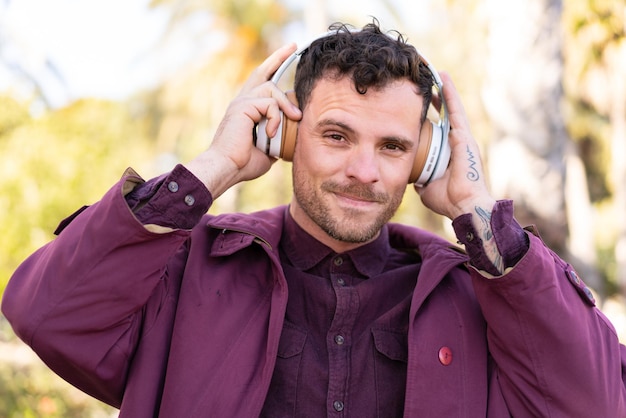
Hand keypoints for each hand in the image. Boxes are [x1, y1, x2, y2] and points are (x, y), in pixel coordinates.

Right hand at [184, 43, 301, 198]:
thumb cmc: (244, 164)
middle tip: (293, 46)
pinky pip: (270, 104)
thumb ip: (279, 136)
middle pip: (262, 72)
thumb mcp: (269, 148)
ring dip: (287, 105)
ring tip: (295, 119)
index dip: (273, 67)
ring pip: (272, 89)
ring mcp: (241, 102)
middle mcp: (242, 101)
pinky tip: (272, 133)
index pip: (261, 83)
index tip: (288, 54)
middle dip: (278, 57)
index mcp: (247, 109)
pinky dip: (276, 118)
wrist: (227, 169)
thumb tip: (293, 135)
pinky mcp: (242, 106)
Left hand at [415, 72, 495, 219]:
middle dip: (438, 99)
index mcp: (450, 153)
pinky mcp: (464, 137)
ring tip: (436, 73)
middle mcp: (458, 142)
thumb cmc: (449, 200)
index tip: (421, 106)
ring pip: (452, 108)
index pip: (440, 129)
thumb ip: (420, 178)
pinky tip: (443, 80)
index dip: (431, 117)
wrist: (464, 206)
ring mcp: (463, 138)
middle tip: (427, 84)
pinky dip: (450, 95)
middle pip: (447, 115)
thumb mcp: (426, 187)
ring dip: (445, 90)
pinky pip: (456, 111)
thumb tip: (411, 176)